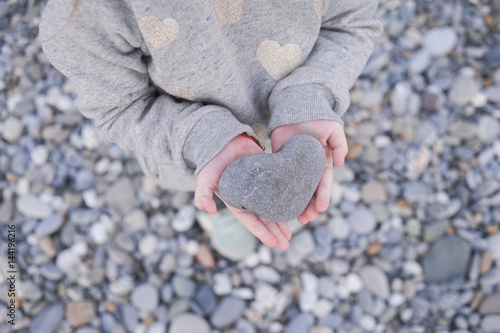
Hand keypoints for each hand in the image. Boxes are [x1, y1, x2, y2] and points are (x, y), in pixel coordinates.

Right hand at [194, 135, 291, 249]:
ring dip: (283, 220)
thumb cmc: (212, 161)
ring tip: (291, 234)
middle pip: (265, 218)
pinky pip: (281, 190)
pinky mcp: (269, 174)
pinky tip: (298, 207)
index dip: (262, 232)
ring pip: (275, 207)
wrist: (224, 140)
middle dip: (275, 232)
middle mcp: (250, 197)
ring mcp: (261, 187)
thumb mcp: (204, 178)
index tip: (273, 243)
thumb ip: (203, 194)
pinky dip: (289, 199)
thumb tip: (209, 211)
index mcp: (236, 202)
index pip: (251, 221)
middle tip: (286, 244)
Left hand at [271, 120, 347, 223]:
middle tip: (306, 219)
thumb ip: (340, 145)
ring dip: (296, 205)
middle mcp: (309, 168)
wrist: (296, 108)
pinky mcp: (280, 163)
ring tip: (295, 219)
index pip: (323, 183)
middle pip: (309, 192)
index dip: (323, 196)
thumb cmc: (317, 118)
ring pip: (295, 190)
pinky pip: (279, 181)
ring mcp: (294, 167)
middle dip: (309, 207)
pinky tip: (278, 204)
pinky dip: (280, 193)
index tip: (322, 209)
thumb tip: (340, 163)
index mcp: (322, 162)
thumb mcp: (333, 129)